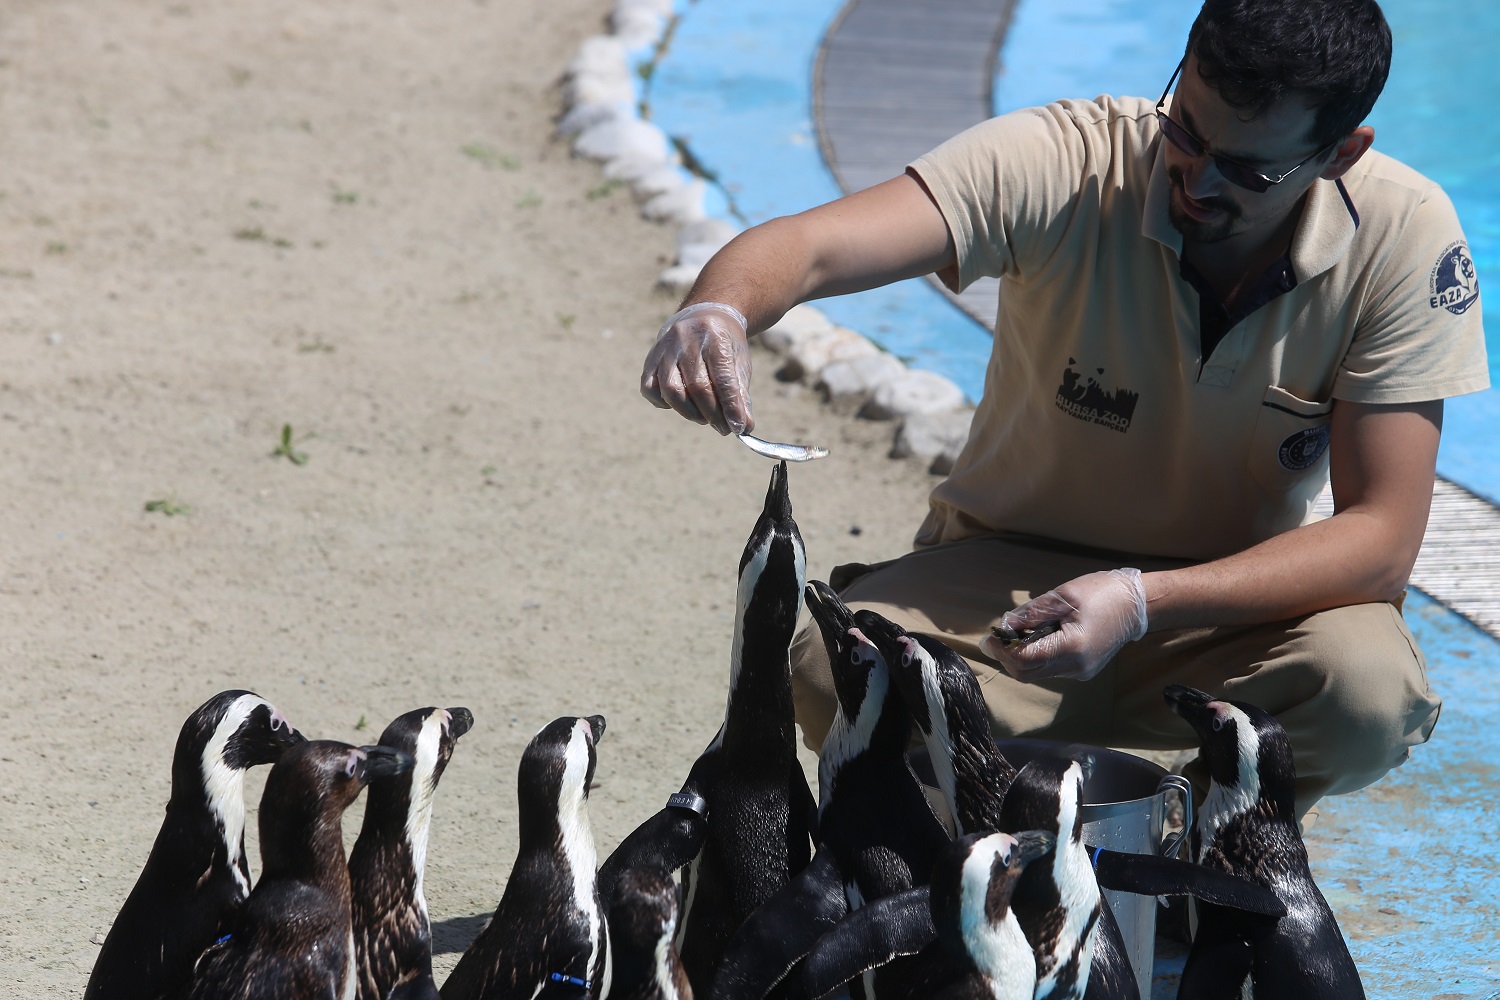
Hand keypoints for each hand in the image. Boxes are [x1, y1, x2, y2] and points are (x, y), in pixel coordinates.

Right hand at [640, 302, 753, 435]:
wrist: (704, 315)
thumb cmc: (725, 344)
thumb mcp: (739, 362)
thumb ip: (741, 394)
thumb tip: (744, 427)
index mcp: (715, 336)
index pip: (722, 378)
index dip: (731, 406)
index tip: (737, 427)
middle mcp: (686, 339)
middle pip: (697, 386)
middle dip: (712, 414)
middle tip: (723, 428)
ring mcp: (665, 348)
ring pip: (671, 390)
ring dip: (689, 412)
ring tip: (704, 418)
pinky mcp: (651, 358)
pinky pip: (650, 388)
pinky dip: (664, 403)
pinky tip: (682, 405)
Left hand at [979, 568, 1147, 682]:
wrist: (1137, 605)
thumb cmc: (1102, 593)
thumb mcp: (1063, 596)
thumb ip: (1031, 613)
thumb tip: (1004, 626)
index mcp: (1072, 647)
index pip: (1024, 659)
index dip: (1002, 650)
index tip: (990, 637)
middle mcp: (1076, 666)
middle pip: (1027, 673)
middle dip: (1007, 657)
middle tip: (997, 637)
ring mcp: (1080, 672)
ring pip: (1038, 673)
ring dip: (1022, 656)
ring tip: (1022, 631)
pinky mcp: (1083, 671)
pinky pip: (1051, 669)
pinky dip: (1038, 656)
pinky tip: (1041, 636)